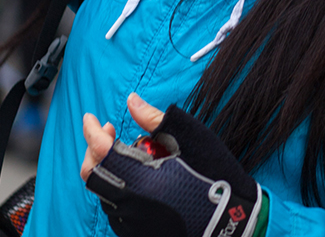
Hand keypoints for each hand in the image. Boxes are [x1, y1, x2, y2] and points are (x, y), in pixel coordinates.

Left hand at [82, 93, 263, 236]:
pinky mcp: (137, 232)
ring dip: (106, 167)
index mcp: (143, 177)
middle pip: (92, 174)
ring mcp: (133, 221)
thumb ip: (155, 119)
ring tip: (127, 152)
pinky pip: (115, 207)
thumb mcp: (190, 137)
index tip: (90, 118)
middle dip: (93, 149)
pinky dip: (117, 187)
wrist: (234, 222)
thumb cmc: (216, 174)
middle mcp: (131, 203)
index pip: (101, 150)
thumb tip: (131, 101)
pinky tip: (135, 176)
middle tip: (108, 132)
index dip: (91, 130)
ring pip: (102, 191)